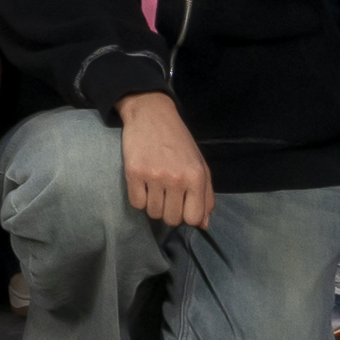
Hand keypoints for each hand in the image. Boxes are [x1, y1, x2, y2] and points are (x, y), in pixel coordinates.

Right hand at [118, 93, 216, 232]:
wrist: (151, 115)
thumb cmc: (179, 142)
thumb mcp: (200, 165)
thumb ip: (206, 196)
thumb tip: (204, 225)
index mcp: (196, 177)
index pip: (194, 218)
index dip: (187, 216)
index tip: (182, 205)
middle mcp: (176, 178)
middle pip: (171, 219)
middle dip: (169, 211)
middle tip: (167, 195)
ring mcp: (154, 176)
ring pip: (152, 212)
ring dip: (153, 205)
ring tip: (154, 188)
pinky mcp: (133, 172)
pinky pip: (136, 203)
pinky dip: (139, 198)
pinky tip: (142, 184)